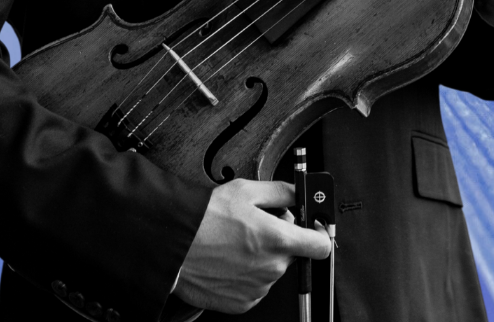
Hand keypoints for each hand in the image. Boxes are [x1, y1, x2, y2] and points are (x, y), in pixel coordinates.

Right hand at [173, 178, 332, 313]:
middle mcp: (271, 268)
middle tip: (255, 227)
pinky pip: (255, 288)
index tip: (312, 228)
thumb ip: (282, 192)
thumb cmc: (203, 219)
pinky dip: (246, 276)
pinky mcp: (241, 303)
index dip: (318, 234)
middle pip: (292, 255)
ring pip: (272, 270)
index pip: (322, 245)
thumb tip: (301, 192)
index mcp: (279, 240)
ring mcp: (257, 288)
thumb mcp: (246, 190)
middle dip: (281, 241)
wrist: (171, 246)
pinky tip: (228, 261)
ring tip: (234, 244)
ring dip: (262, 258)